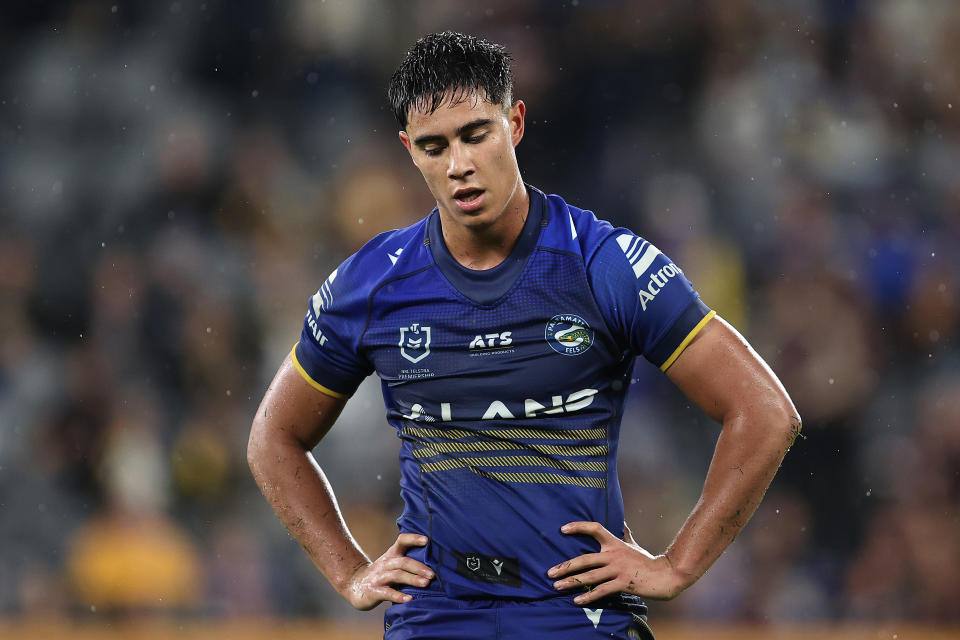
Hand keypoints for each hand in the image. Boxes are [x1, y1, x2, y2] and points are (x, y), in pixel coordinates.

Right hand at [343, 533, 433, 609]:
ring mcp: (379, 577)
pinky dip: (398, 596)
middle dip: (419, 567)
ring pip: (397, 575)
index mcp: (392, 555)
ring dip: (412, 579)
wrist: (354, 585)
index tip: (427, 540)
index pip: (402, 541)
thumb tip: (436, 562)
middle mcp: (386, 563)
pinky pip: (387, 593)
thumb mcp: (393, 563)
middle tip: (432, 574)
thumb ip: (409, 561)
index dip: (413, 539)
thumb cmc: (382, 574)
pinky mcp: (374, 591)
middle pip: (403, 562)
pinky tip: (409, 599)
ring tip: (426, 583)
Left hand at [548, 521, 690, 603]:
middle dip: (565, 566)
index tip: (563, 529)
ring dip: (572, 582)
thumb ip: (625, 534)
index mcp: (614, 543)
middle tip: (550, 573)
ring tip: (557, 586)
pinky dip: (588, 596)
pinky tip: (576, 600)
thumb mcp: (634, 545)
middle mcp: (613, 554)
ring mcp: (618, 569)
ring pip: (590, 576)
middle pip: (585, 558)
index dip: (578, 526)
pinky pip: (602, 590)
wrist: (665, 575)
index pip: (594, 528)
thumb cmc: (647, 560)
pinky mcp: (623, 583)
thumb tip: (622, 523)